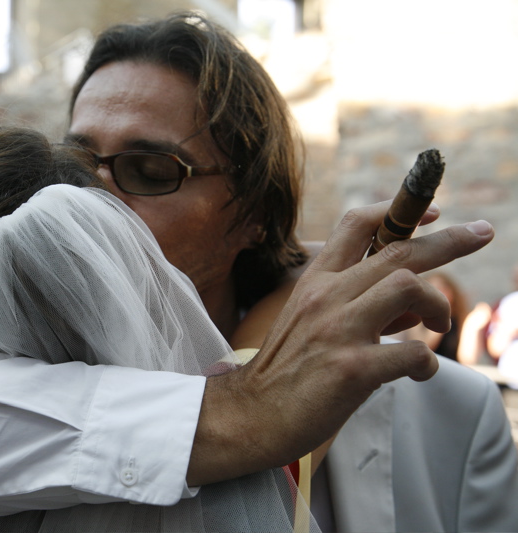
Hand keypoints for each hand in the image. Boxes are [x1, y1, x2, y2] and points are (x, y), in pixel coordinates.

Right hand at [187, 201, 493, 484]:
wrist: (251, 414)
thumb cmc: (284, 370)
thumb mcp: (307, 321)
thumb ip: (352, 304)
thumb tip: (409, 308)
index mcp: (315, 282)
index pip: (356, 225)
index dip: (397, 211)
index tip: (433, 211)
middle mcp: (326, 297)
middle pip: (398, 250)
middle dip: (449, 239)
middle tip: (483, 233)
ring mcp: (339, 330)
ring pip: (407, 286)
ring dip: (436, 304)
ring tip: (439, 326)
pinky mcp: (353, 368)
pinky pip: (412, 352)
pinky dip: (427, 363)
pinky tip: (419, 373)